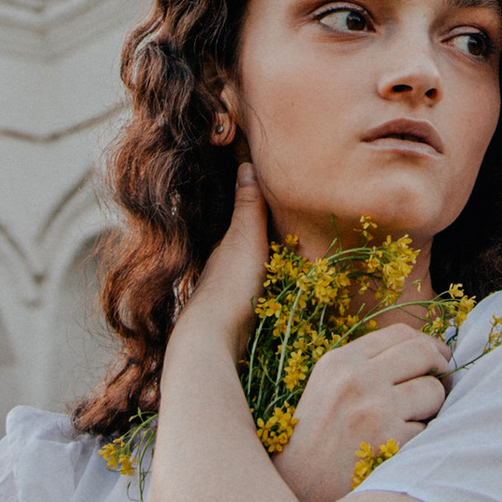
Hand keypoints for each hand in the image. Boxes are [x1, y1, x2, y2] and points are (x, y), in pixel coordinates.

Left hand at [169, 160, 270, 371]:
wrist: (212, 338)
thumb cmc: (231, 284)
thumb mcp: (246, 238)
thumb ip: (248, 206)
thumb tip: (244, 164)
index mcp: (225, 244)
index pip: (242, 219)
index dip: (257, 208)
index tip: (276, 196)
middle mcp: (221, 265)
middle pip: (244, 246)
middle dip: (260, 238)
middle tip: (289, 231)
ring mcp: (225, 293)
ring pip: (246, 271)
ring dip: (263, 265)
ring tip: (289, 261)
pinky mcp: (233, 316)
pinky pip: (251, 293)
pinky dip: (263, 288)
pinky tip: (275, 294)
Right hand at [272, 317, 451, 501]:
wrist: (296, 490)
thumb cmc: (315, 440)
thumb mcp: (327, 388)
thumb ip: (366, 365)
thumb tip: (423, 350)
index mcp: (339, 362)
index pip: (399, 333)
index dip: (428, 343)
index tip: (438, 357)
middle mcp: (356, 379)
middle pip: (422, 353)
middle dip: (441, 367)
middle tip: (443, 383)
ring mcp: (374, 411)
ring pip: (433, 392)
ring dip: (433, 408)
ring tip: (414, 421)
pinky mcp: (389, 443)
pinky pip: (428, 430)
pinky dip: (422, 439)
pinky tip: (401, 449)